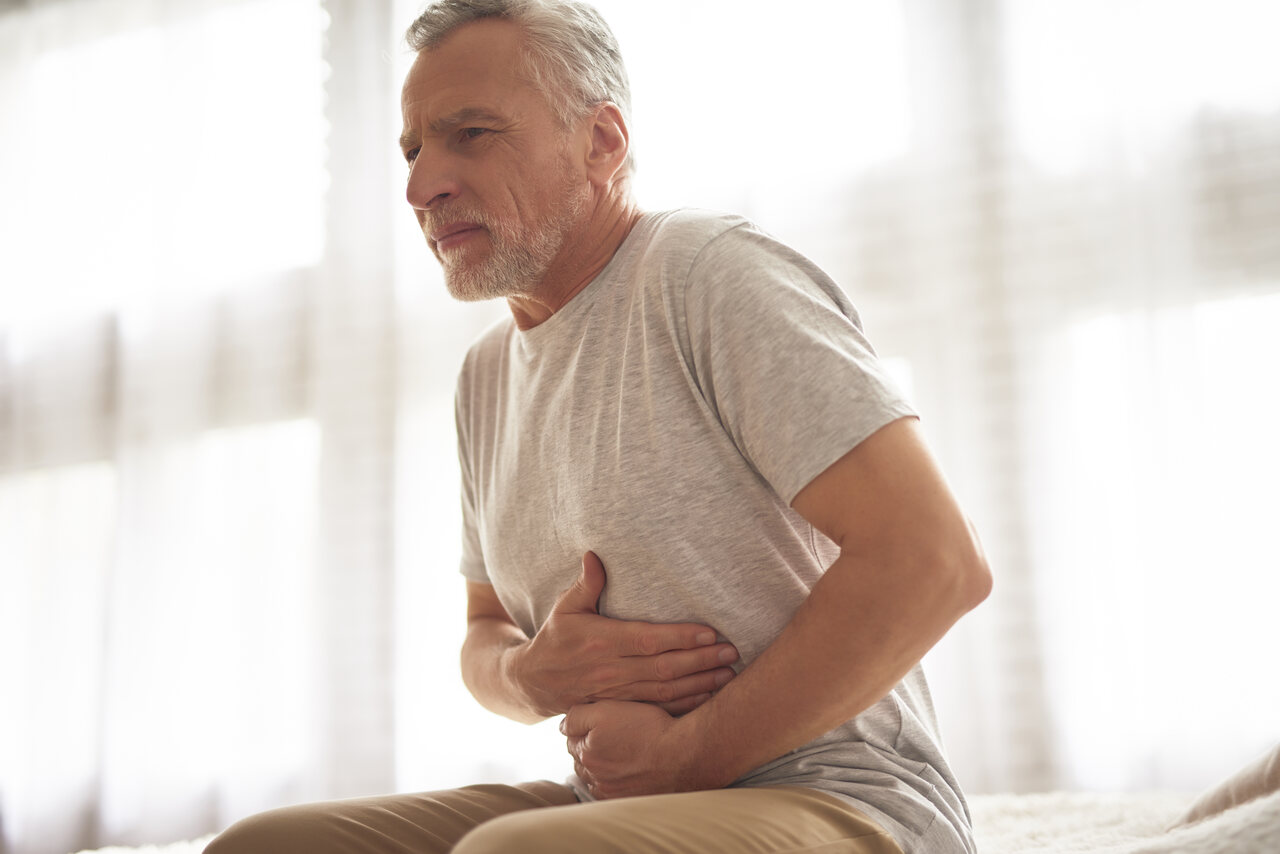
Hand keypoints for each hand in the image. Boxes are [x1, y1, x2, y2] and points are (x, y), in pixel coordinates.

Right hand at [512, 551, 737, 717]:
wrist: (533, 683)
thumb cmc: (555, 639)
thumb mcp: (565, 608)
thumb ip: (586, 584)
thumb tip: (594, 554)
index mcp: (601, 641)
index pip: (649, 640)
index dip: (681, 637)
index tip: (710, 632)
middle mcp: (611, 670)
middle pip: (664, 667)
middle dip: (701, 661)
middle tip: (731, 652)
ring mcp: (617, 693)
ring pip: (665, 691)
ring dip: (699, 684)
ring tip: (728, 674)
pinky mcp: (621, 707)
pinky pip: (657, 708)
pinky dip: (684, 705)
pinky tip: (708, 697)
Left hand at [562, 700, 709, 798]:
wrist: (683, 755)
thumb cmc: (648, 728)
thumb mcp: (607, 710)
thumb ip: (577, 716)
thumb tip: (562, 725)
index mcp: (585, 754)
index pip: (571, 737)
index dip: (584, 724)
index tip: (599, 718)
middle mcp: (595, 778)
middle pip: (582, 758)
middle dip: (589, 745)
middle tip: (610, 732)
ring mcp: (612, 792)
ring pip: (597, 775)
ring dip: (602, 764)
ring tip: (620, 750)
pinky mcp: (630, 800)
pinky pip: (613, 790)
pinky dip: (616, 779)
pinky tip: (628, 768)